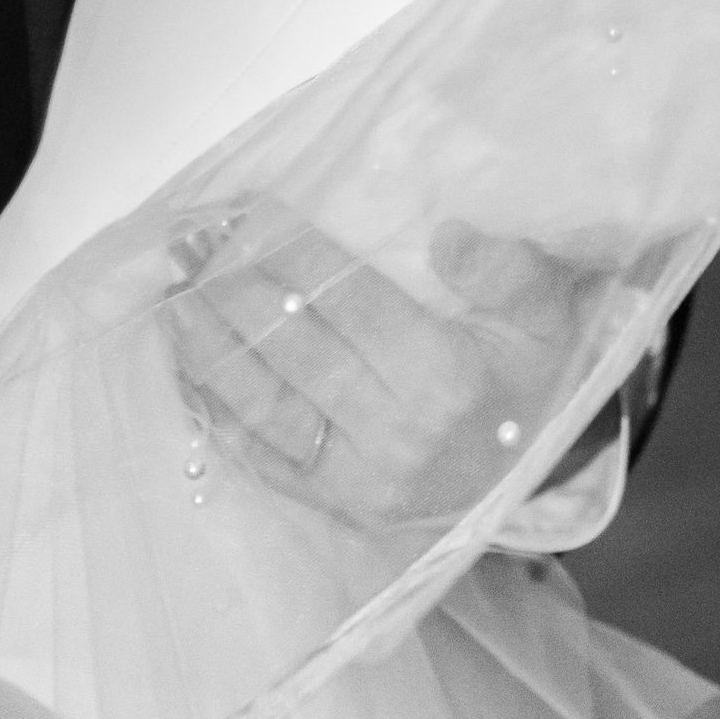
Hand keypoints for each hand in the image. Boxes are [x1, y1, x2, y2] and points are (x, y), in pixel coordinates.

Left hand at [162, 200, 609, 529]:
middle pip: (295, 350)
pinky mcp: (339, 507)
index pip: (349, 302)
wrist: (538, 474)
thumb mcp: (547, 313)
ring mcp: (360, 479)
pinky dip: (220, 414)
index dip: (293, 253)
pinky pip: (266, 459)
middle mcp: (395, 433)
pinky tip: (188, 369)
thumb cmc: (533, 377)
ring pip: (266, 407)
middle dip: (235, 290)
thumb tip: (448, 236)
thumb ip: (509, 269)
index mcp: (445, 377)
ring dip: (211, 349)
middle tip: (190, 242)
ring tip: (172, 297)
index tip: (249, 210)